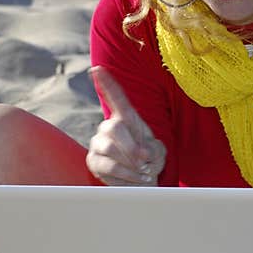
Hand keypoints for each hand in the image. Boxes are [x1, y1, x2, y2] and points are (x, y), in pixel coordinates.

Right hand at [86, 65, 166, 185]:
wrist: (141, 183)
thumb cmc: (150, 162)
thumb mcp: (158, 152)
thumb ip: (153, 149)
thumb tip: (142, 154)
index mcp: (127, 118)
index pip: (116, 97)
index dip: (106, 83)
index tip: (97, 69)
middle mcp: (109, 127)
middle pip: (114, 126)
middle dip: (131, 145)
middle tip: (143, 160)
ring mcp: (98, 143)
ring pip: (109, 146)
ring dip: (129, 161)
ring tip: (141, 170)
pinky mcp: (93, 161)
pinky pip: (106, 165)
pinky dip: (124, 173)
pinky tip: (133, 177)